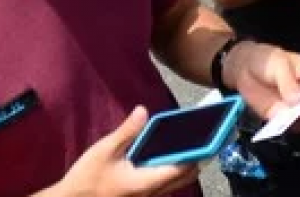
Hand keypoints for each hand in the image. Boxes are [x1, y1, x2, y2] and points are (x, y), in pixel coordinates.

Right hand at [46, 106, 195, 196]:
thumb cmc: (88, 178)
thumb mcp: (105, 150)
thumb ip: (127, 131)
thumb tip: (143, 111)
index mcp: (146, 182)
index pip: (181, 169)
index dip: (198, 155)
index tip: (211, 140)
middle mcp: (151, 192)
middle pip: (183, 178)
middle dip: (198, 160)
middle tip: (209, 140)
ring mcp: (145, 196)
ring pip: (174, 183)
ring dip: (185, 166)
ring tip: (192, 144)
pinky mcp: (138, 195)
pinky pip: (163, 184)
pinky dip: (171, 170)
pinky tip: (166, 154)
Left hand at [223, 41, 299, 127]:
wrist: (243, 69)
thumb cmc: (266, 60)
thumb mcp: (278, 62)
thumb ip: (288, 80)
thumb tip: (296, 101)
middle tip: (297, 102)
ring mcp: (298, 109)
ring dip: (299, 118)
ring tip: (286, 109)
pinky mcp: (284, 119)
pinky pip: (291, 128)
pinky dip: (286, 126)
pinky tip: (278, 117)